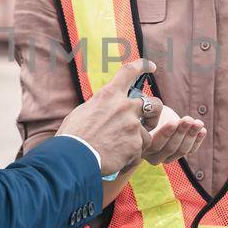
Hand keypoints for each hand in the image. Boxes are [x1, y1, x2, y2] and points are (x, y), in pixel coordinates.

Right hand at [57, 59, 161, 176]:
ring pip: (147, 133)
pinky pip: (139, 151)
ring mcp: (132, 125)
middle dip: (154, 113)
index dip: (143, 66)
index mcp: (109, 95)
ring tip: (120, 151)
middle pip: (154, 103)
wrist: (73, 157)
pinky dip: (130, 158)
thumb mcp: (83, 111)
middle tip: (149, 121)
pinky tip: (117, 160)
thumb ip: (99, 106)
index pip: (129, 72)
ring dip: (137, 142)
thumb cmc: (72, 136)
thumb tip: (103, 108)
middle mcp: (124, 107)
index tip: (151, 66)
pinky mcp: (136, 144)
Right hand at [141, 105, 205, 164]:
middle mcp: (154, 157)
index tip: (174, 121)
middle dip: (181, 132)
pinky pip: (190, 150)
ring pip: (182, 150)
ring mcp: (168, 158)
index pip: (155, 144)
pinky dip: (198, 140)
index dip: (166, 133)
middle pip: (170, 148)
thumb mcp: (147, 113)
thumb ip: (149, 115)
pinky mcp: (180, 154)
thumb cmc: (148, 113)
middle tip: (188, 119)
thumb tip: (157, 113)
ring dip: (191, 135)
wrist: (155, 116)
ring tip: (198, 122)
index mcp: (143, 148)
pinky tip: (202, 130)